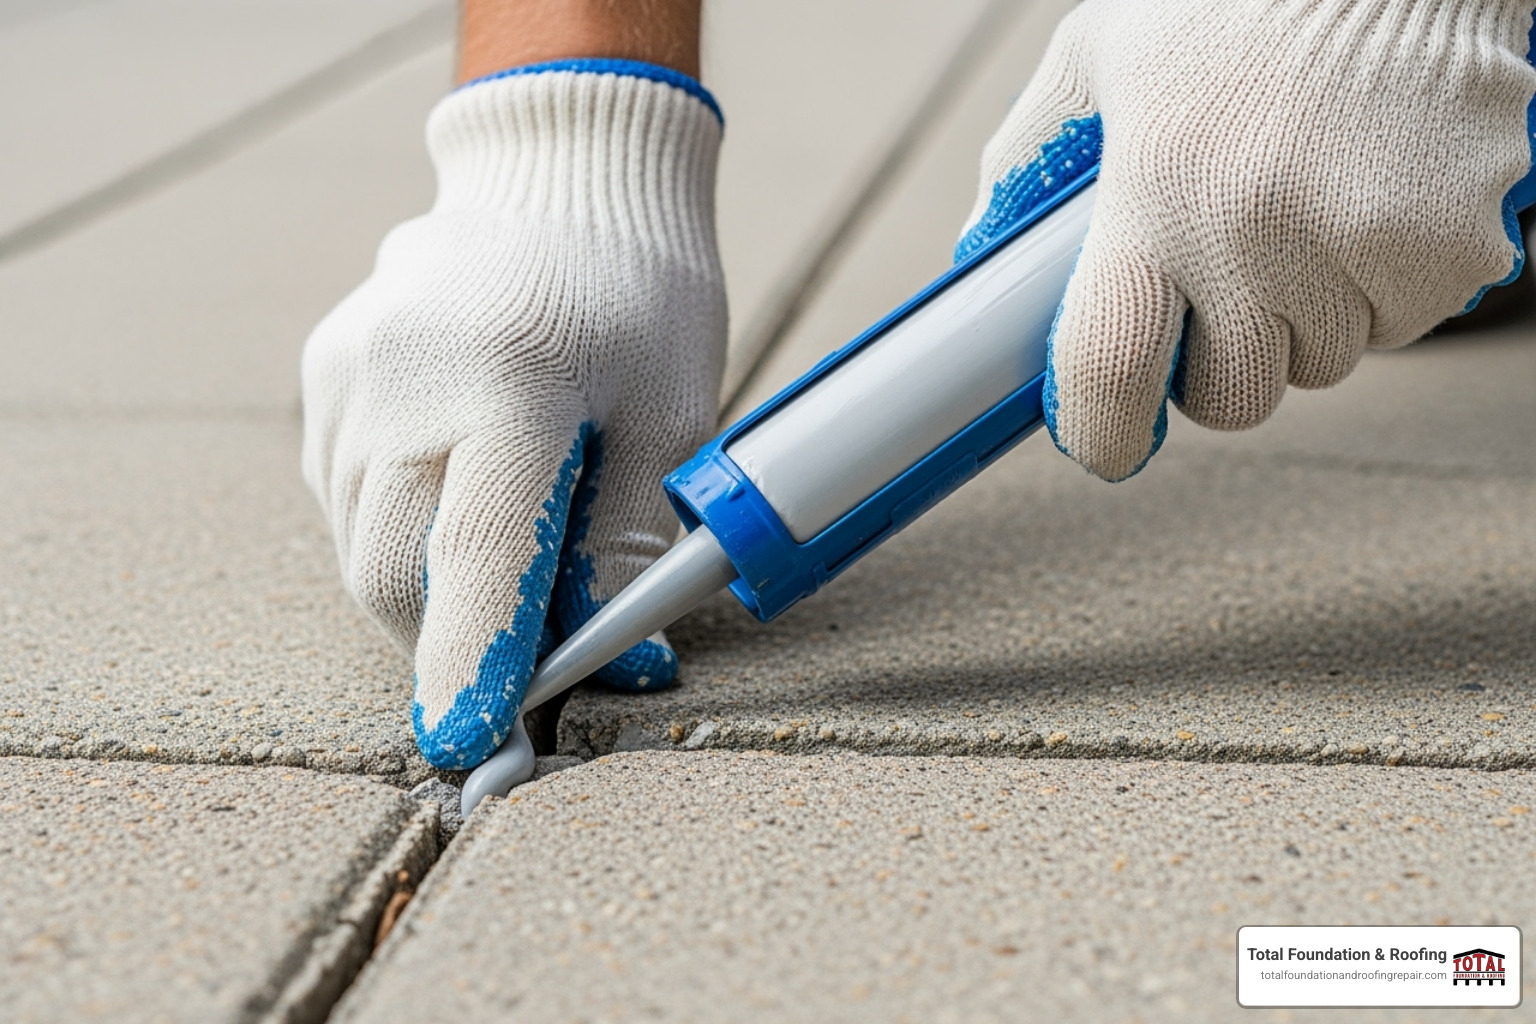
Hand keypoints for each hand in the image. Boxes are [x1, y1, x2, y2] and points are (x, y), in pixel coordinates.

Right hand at [301, 64, 725, 768]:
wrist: (561, 179)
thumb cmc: (638, 295)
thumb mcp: (670, 415)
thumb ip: (627, 540)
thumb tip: (615, 663)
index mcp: (507, 379)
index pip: (476, 552)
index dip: (477, 661)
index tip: (473, 743)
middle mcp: (399, 379)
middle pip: (392, 573)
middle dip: (456, 638)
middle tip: (532, 649)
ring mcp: (344, 376)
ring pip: (362, 545)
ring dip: (432, 584)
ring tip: (512, 527)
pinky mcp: (322, 377)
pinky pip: (349, 497)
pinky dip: (406, 528)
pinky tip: (465, 481)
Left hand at [959, 0, 1535, 481]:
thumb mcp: (1098, 57)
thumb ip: (1029, 163)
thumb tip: (985, 263)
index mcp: (1156, 185)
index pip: (1111, 365)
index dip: (1101, 429)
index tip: (1103, 443)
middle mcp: (1258, 227)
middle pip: (1230, 396)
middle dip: (1219, 359)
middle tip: (1223, 276)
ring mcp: (1367, 244)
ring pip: (1320, 366)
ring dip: (1304, 318)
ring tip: (1302, 209)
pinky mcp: (1457, 250)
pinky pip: (1403, 326)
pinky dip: (1383, 287)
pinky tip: (1371, 199)